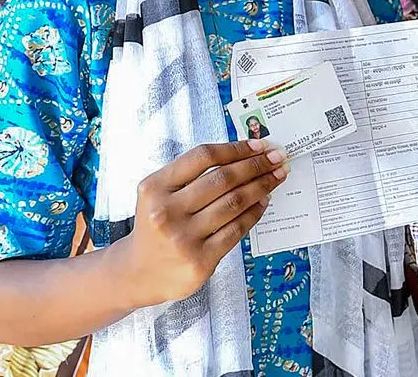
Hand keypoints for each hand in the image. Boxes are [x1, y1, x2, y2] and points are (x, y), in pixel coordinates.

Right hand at [117, 140, 288, 307]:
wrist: (140, 272)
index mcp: (155, 187)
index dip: (236, 148)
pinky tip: (263, 202)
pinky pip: (236, 230)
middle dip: (256, 165)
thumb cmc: (158, 224)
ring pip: (234, 203)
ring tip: (276, 177)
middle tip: (277, 157)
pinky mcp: (200, 260)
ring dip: (261, 186)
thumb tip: (243, 156)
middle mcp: (167, 212)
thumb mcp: (160, 192)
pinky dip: (255, 212)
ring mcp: (184, 238)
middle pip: (223, 179)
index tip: (259, 145)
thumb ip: (191, 175)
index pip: (203, 157)